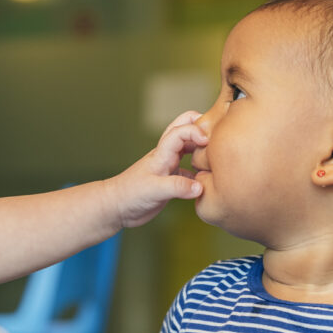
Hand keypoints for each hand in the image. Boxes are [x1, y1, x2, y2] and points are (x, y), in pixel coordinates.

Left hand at [106, 111, 207, 227]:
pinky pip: (189, 171)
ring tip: (216, 153)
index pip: (180, 131)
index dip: (195, 131)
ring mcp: (169, 167)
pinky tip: (207, 181)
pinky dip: (199, 172)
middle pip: (183, 128)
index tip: (207, 142)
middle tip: (216, 134)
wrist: (116, 207)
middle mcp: (167, 156)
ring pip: (188, 148)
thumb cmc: (130, 194)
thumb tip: (200, 187)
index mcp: (162, 154)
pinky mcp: (171, 181)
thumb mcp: (154, 190)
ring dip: (201, 147)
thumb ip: (177, 187)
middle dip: (199, 125)